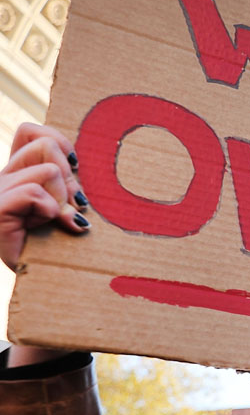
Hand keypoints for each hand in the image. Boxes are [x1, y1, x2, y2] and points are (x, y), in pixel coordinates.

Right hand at [0, 122, 88, 271]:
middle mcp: (2, 178)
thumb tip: (78, 180)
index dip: (57, 142)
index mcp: (16, 174)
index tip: (72, 168)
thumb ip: (67, 187)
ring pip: (48, 170)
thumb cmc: (51, 248)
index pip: (31, 132)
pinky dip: (47, 212)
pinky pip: (36, 193)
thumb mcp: (63, 209)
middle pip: (46, 147)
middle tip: (65, 208)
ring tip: (49, 221)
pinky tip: (37, 228)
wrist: (34, 281)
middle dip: (68, 178)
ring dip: (60, 199)